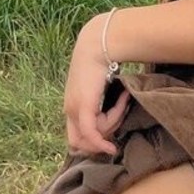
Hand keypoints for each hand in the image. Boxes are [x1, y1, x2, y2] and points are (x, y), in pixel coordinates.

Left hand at [63, 14, 130, 154]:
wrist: (97, 44)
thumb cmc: (103, 58)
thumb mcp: (101, 82)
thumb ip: (102, 98)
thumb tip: (117, 104)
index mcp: (71, 104)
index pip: (75, 136)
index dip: (91, 142)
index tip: (111, 135)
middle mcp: (68, 110)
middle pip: (79, 143)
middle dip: (99, 141)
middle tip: (119, 119)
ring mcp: (73, 109)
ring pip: (92, 136)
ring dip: (112, 126)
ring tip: (124, 100)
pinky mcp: (83, 107)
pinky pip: (92, 133)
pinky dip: (101, 144)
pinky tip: (112, 149)